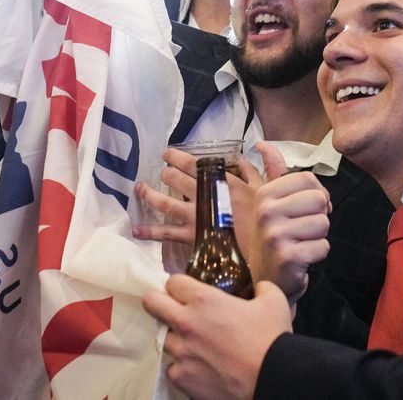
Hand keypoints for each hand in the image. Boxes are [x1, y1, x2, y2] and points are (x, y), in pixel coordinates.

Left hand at [133, 148, 258, 254]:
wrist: (263, 248)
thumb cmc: (264, 218)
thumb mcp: (266, 188)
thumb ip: (256, 168)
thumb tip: (244, 155)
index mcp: (221, 181)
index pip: (192, 164)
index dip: (176, 157)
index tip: (168, 154)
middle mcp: (203, 196)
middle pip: (175, 179)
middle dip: (166, 173)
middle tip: (163, 173)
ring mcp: (195, 217)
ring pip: (165, 203)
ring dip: (149, 194)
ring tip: (140, 188)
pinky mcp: (191, 237)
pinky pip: (166, 234)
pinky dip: (150, 231)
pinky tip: (136, 229)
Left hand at [143, 275, 289, 399]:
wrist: (273, 380)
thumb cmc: (272, 338)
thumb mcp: (273, 301)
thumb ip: (261, 288)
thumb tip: (259, 288)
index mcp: (203, 300)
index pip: (173, 282)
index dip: (181, 286)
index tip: (188, 293)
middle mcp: (185, 323)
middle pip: (151, 303)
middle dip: (159, 303)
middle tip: (173, 311)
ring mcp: (181, 352)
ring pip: (162, 339)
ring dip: (175, 339)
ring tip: (193, 345)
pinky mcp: (181, 378)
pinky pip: (172, 368)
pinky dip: (183, 367)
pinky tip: (198, 368)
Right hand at [246, 143, 329, 302]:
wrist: (266, 280)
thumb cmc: (273, 238)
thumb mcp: (268, 204)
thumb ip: (272, 172)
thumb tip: (263, 143)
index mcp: (265, 195)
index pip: (309, 180)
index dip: (316, 196)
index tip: (304, 210)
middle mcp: (266, 212)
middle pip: (319, 200)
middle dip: (318, 217)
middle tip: (301, 230)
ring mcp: (276, 235)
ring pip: (323, 224)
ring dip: (317, 237)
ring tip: (299, 244)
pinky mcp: (289, 257)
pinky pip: (323, 246)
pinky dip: (317, 255)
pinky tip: (301, 259)